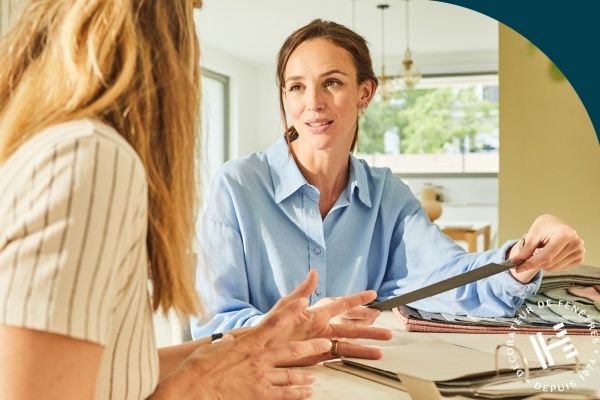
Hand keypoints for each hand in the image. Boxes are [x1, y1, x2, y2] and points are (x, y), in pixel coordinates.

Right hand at [152, 297, 330, 399]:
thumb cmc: (197, 370)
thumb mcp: (212, 348)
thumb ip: (226, 343)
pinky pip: (284, 395)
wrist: (192, 390)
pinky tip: (306, 393)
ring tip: (315, 375)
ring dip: (305, 375)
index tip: (304, 302)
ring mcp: (260, 378)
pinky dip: (297, 394)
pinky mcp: (259, 395)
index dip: (291, 311)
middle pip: (292, 350)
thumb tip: (231, 340)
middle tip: (325, 343)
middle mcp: (258, 359)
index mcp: (247, 343)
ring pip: (291, 375)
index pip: (274, 322)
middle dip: (312, 347)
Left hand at [259, 270, 392, 365]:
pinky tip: (366, 356)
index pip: (341, 304)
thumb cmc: (270, 326)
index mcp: (316, 312)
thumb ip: (302, 290)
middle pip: (351, 326)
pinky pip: (340, 354)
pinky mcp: (318, 354)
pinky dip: (354, 356)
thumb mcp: (285, 306)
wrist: (258, 349)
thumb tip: (314, 273)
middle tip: (387, 330)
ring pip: (348, 342)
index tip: (372, 295)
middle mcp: (322, 326)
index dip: (357, 299)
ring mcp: (321, 341)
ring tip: (381, 348)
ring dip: (365, 345)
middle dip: (369, 328)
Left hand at [508, 214, 584, 282]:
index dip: (531, 264)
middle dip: (535, 263)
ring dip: (542, 264)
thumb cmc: (544, 227)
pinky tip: (550, 255)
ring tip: (540, 252)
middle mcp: (575, 243)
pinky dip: (551, 265)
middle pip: (550, 264)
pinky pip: (560, 268)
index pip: (546, 256)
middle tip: (527, 257)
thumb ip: (525, 250)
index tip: (518, 268)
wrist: (555, 224)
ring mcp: (579, 251)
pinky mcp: (580, 258)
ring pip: (554, 268)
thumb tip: (515, 262)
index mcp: (564, 235)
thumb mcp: (533, 235)